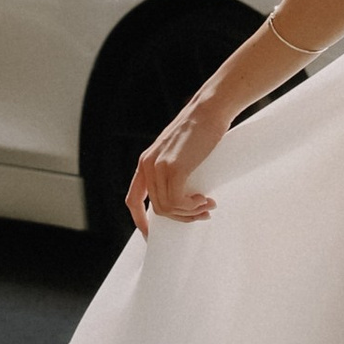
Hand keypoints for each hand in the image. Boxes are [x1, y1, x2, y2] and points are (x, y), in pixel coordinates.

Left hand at [128, 80, 238, 229]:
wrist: (210, 109)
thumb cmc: (201, 128)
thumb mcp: (179, 152)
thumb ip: (173, 171)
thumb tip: (183, 197)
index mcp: (146, 163)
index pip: (133, 199)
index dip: (140, 221)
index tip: (150, 235)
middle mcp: (147, 165)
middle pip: (157, 208)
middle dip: (181, 217)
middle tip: (202, 213)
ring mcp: (158, 167)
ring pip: (168, 208)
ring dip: (190, 213)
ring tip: (207, 206)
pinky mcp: (173, 168)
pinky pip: (177, 202)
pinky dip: (192, 207)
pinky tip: (204, 200)